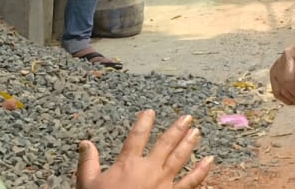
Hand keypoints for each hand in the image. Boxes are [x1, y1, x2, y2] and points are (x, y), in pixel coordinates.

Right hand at [75, 110, 212, 188]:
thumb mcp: (88, 184)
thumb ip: (88, 162)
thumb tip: (85, 143)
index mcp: (128, 164)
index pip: (137, 137)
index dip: (144, 122)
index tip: (150, 112)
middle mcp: (149, 169)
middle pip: (165, 143)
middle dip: (176, 129)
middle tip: (187, 118)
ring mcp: (164, 182)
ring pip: (180, 157)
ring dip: (189, 143)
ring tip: (196, 131)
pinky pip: (191, 182)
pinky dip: (202, 171)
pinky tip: (209, 160)